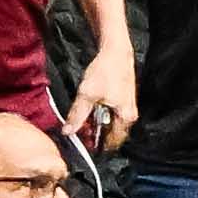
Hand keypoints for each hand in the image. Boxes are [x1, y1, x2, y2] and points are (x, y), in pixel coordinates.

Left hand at [65, 35, 138, 155]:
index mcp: (126, 118)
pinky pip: (111, 114)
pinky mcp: (123, 99)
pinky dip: (100, 115)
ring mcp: (127, 107)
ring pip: (110, 124)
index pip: (112, 143)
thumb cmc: (106, 70)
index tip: (82, 145)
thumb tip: (68, 132)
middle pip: (111, 134)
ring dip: (96, 125)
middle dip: (95, 135)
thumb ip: (77, 115)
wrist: (115, 50)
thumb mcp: (87, 94)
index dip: (96, 147)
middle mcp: (130, 115)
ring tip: (82, 120)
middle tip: (79, 132)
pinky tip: (89, 110)